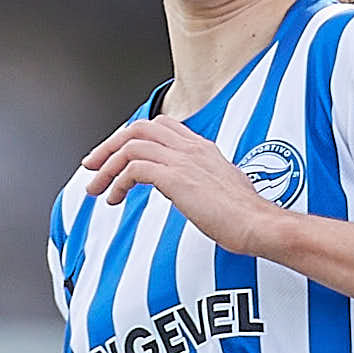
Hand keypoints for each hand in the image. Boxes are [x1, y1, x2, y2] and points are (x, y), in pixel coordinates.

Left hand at [77, 117, 290, 256]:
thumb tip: (187, 190)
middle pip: (139, 128)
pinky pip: (134, 168)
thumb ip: (202, 183)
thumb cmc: (247, 219)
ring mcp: (184, 160)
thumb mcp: (223, 191)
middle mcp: (192, 148)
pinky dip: (118, 181)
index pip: (160, 126)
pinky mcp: (177, 178)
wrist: (261, 226)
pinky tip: (116, 198)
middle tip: (92, 166)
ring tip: (96, 188)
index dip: (131, 138)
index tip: (115, 158)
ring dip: (107, 166)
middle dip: (109, 145)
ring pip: (130, 145)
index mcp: (203, 148)